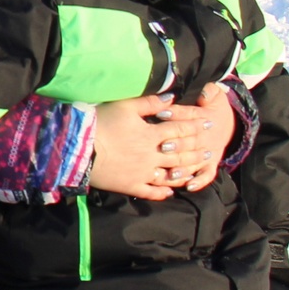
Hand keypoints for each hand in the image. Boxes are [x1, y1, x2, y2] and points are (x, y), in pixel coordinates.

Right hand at [90, 91, 227, 198]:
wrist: (78, 148)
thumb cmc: (100, 123)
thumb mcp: (125, 106)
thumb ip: (150, 102)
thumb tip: (172, 97)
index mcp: (151, 134)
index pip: (180, 130)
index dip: (196, 126)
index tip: (209, 124)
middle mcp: (151, 155)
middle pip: (180, 154)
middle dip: (197, 152)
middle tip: (210, 151)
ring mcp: (142, 173)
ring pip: (170, 175)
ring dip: (185, 173)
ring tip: (196, 171)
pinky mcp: (131, 186)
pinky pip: (150, 192)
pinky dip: (162, 192)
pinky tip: (170, 192)